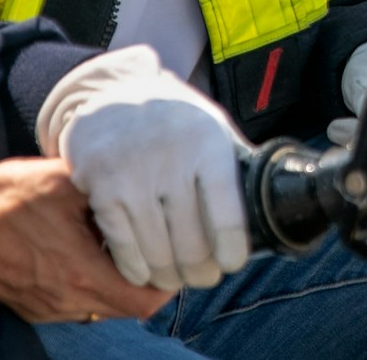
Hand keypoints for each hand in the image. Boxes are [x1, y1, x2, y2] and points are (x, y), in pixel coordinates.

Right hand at [0, 158, 172, 322]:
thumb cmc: (7, 199)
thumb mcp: (64, 180)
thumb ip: (107, 183)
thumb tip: (139, 174)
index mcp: (82, 273)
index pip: (145, 300)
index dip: (167, 281)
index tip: (172, 255)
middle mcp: (68, 300)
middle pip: (127, 307)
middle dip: (144, 280)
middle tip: (150, 245)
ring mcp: (48, 309)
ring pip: (101, 307)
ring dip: (115, 283)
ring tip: (114, 246)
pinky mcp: (32, 308)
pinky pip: (74, 304)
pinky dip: (87, 285)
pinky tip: (80, 252)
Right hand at [40, 46, 253, 292]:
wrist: (111, 89)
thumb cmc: (172, 118)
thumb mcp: (212, 127)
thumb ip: (235, 166)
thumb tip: (267, 210)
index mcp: (208, 143)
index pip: (228, 217)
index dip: (232, 251)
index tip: (231, 263)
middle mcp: (171, 158)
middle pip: (192, 244)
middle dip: (201, 271)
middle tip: (203, 276)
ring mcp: (132, 174)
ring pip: (158, 252)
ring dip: (169, 276)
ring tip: (175, 277)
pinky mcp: (100, 186)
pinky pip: (123, 247)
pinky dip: (136, 267)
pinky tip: (144, 270)